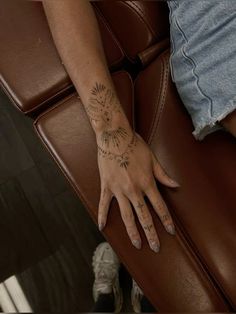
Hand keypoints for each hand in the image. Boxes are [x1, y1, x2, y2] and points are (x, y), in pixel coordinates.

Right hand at [96, 129, 179, 252]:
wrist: (114, 137)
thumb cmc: (135, 146)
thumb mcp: (152, 159)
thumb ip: (163, 175)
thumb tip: (176, 185)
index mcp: (147, 183)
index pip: (159, 207)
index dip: (166, 220)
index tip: (170, 232)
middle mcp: (134, 190)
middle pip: (144, 216)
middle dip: (151, 233)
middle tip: (155, 247)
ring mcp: (118, 190)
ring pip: (126, 215)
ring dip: (132, 231)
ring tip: (137, 244)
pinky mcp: (106, 186)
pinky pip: (104, 204)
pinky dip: (102, 215)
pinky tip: (102, 227)